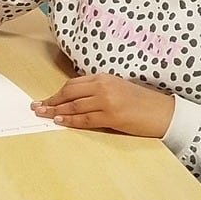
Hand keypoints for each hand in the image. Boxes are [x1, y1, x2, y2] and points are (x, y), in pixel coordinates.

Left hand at [32, 74, 174, 137]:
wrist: (164, 113)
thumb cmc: (142, 103)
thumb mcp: (119, 89)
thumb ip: (99, 90)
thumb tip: (77, 99)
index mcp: (104, 78)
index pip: (73, 84)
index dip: (57, 93)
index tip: (46, 99)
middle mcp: (103, 86)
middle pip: (69, 93)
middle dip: (51, 101)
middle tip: (37, 107)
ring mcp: (107, 101)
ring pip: (73, 106)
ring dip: (55, 111)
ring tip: (43, 115)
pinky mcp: (111, 116)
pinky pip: (85, 119)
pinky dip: (70, 120)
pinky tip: (60, 121)